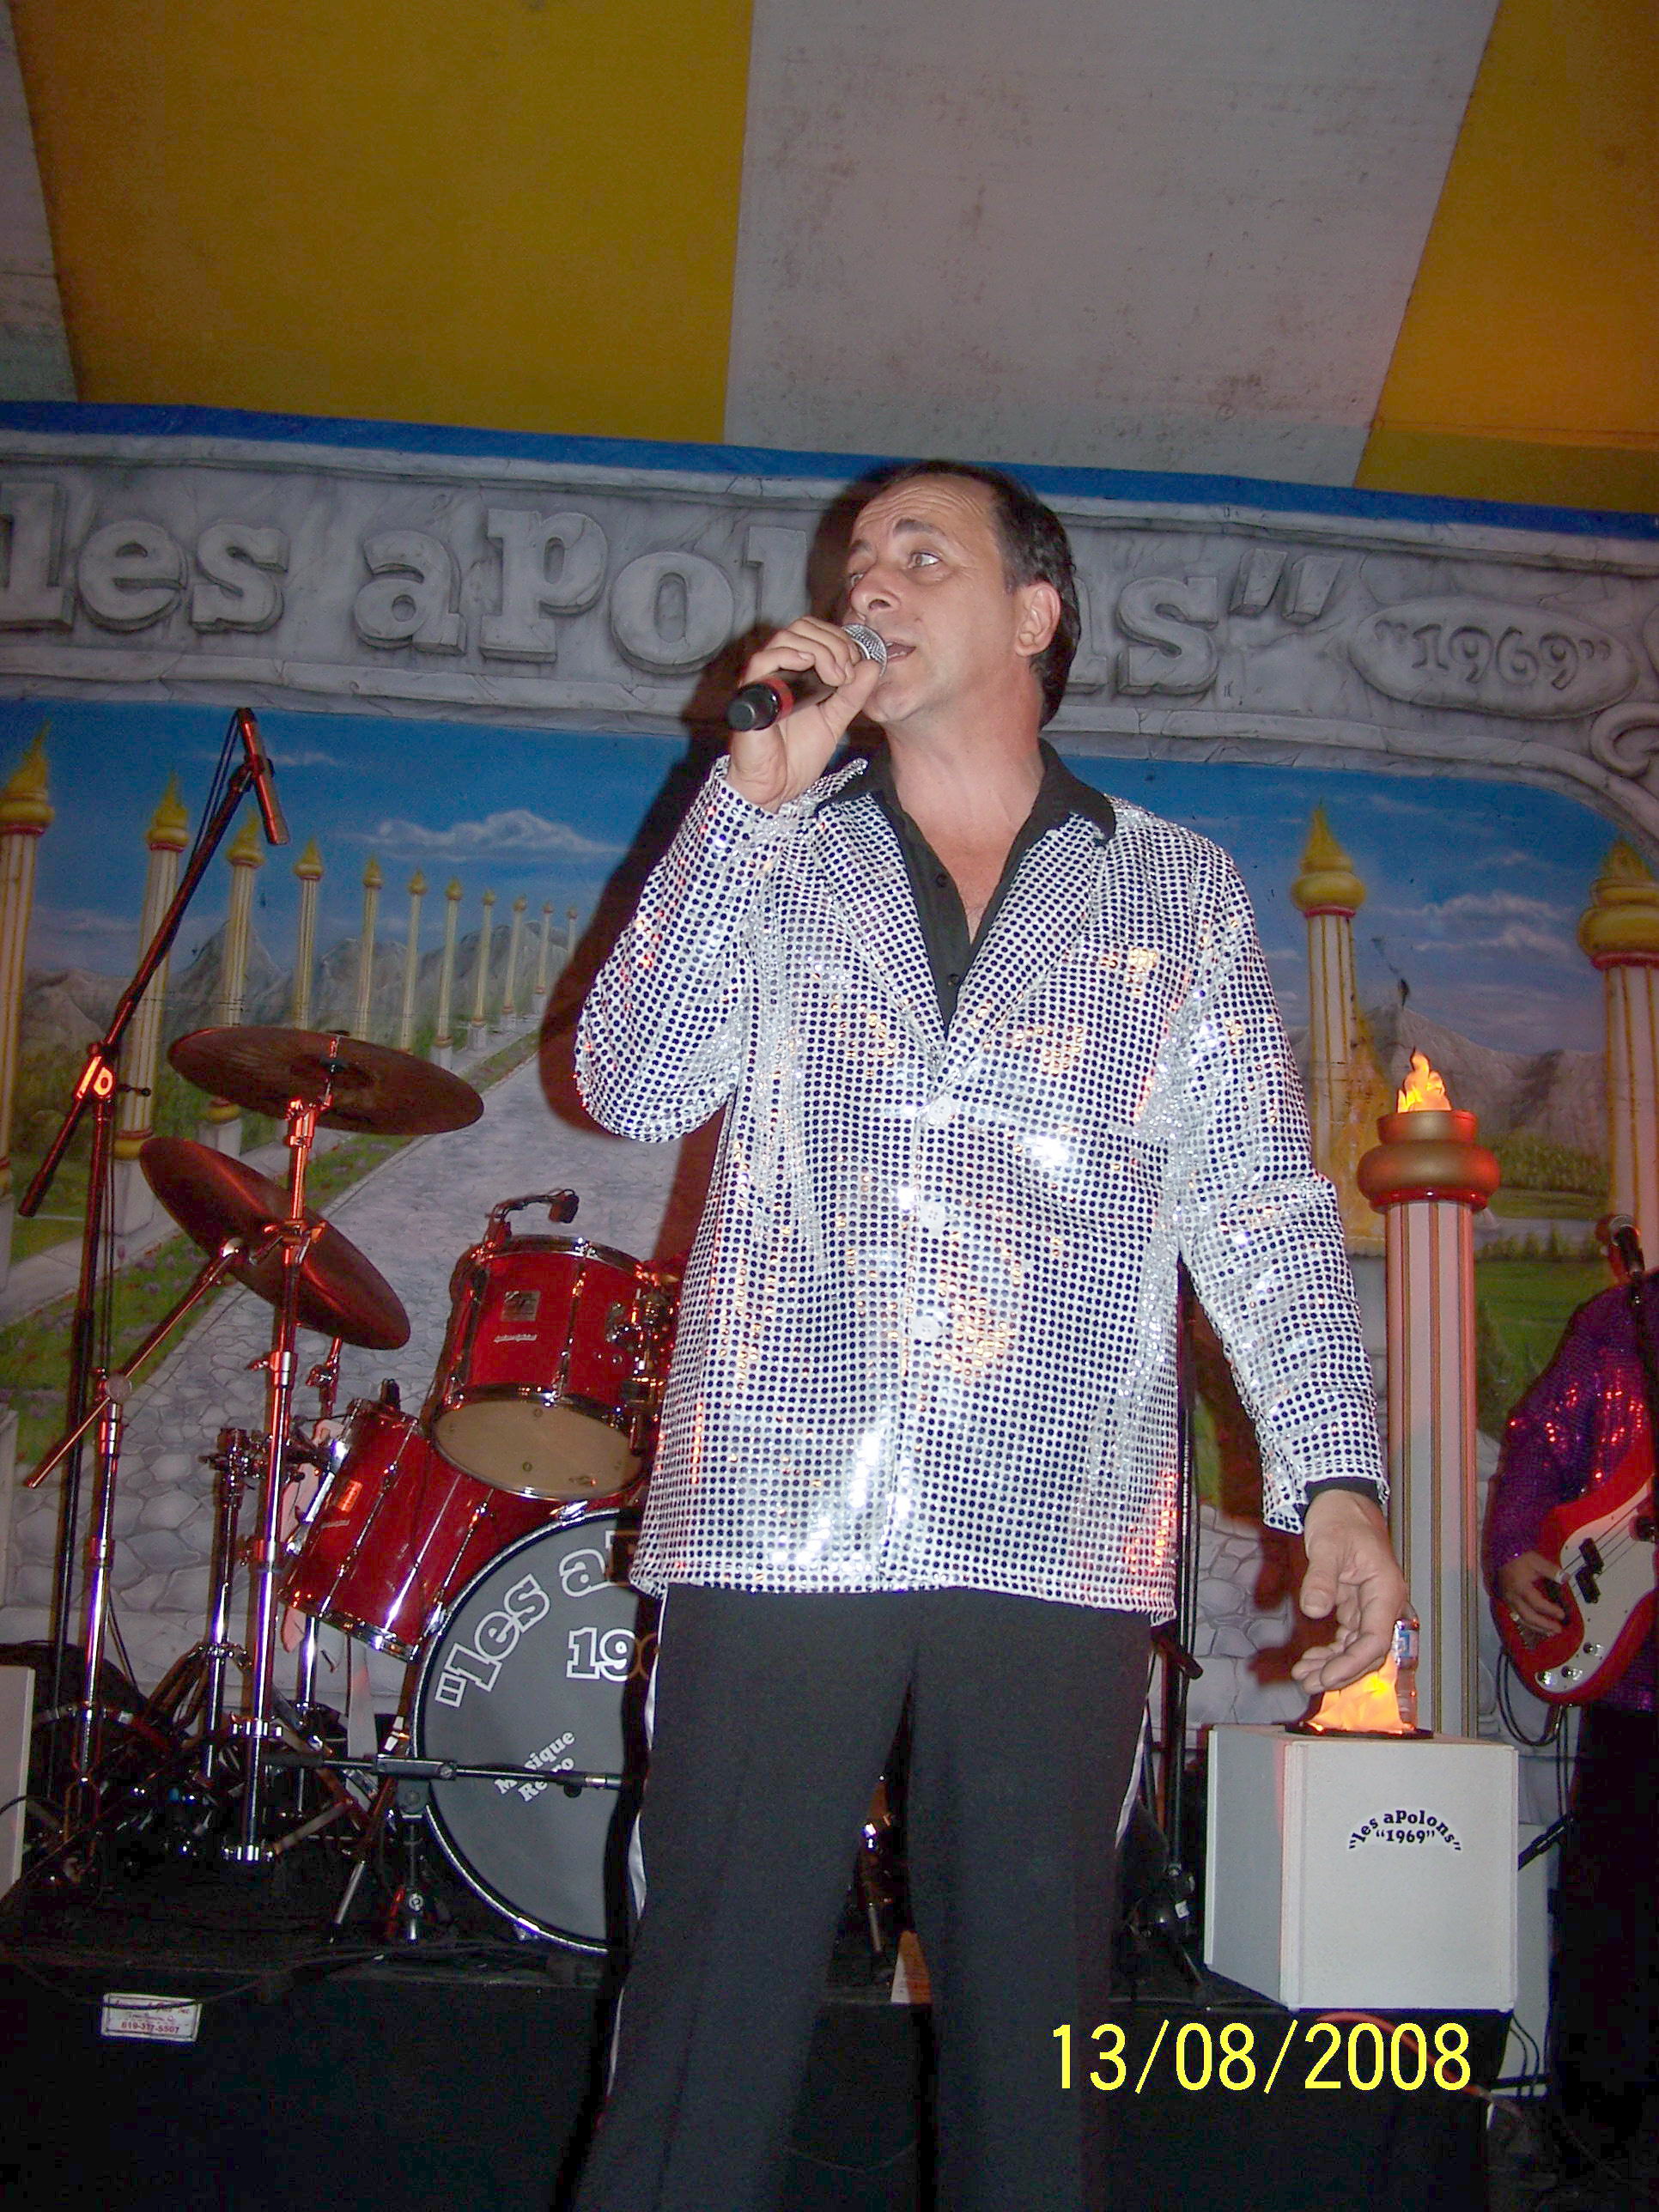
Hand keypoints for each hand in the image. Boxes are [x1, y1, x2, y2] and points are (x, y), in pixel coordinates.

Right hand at [726, 617, 883, 811]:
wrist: (776, 787)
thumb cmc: (796, 757)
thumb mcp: (835, 720)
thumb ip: (852, 694)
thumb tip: (872, 665)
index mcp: (796, 672)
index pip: (816, 632)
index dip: (841, 639)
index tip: (857, 664)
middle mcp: (778, 670)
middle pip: (803, 627)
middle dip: (834, 643)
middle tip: (847, 672)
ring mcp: (764, 679)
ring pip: (786, 637)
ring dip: (819, 649)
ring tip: (835, 676)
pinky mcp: (750, 693)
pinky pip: (763, 660)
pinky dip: (789, 655)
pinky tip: (809, 666)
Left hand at [1291, 1490, 1410, 1693]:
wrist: (1341, 1501)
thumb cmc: (1340, 1519)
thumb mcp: (1327, 1545)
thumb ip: (1322, 1578)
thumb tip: (1314, 1610)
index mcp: (1385, 1591)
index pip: (1376, 1641)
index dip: (1352, 1663)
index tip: (1326, 1676)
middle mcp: (1383, 1604)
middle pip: (1368, 1652)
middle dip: (1340, 1671)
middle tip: (1307, 1682)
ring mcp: (1370, 1607)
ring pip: (1357, 1648)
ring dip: (1333, 1665)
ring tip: (1303, 1675)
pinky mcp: (1356, 1606)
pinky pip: (1348, 1638)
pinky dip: (1331, 1651)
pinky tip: (1310, 1659)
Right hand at [1496, 1550, 1566, 1640]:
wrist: (1501, 1555)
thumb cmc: (1519, 1558)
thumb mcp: (1536, 1561)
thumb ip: (1551, 1570)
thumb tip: (1566, 1578)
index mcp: (1520, 1587)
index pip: (1537, 1603)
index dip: (1550, 1610)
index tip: (1562, 1614)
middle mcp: (1513, 1597)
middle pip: (1528, 1616)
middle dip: (1544, 1625)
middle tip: (1558, 1629)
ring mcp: (1508, 1601)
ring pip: (1521, 1619)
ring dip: (1536, 1628)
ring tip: (1549, 1632)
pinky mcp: (1506, 1602)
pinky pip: (1517, 1616)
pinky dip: (1528, 1624)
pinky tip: (1536, 1626)